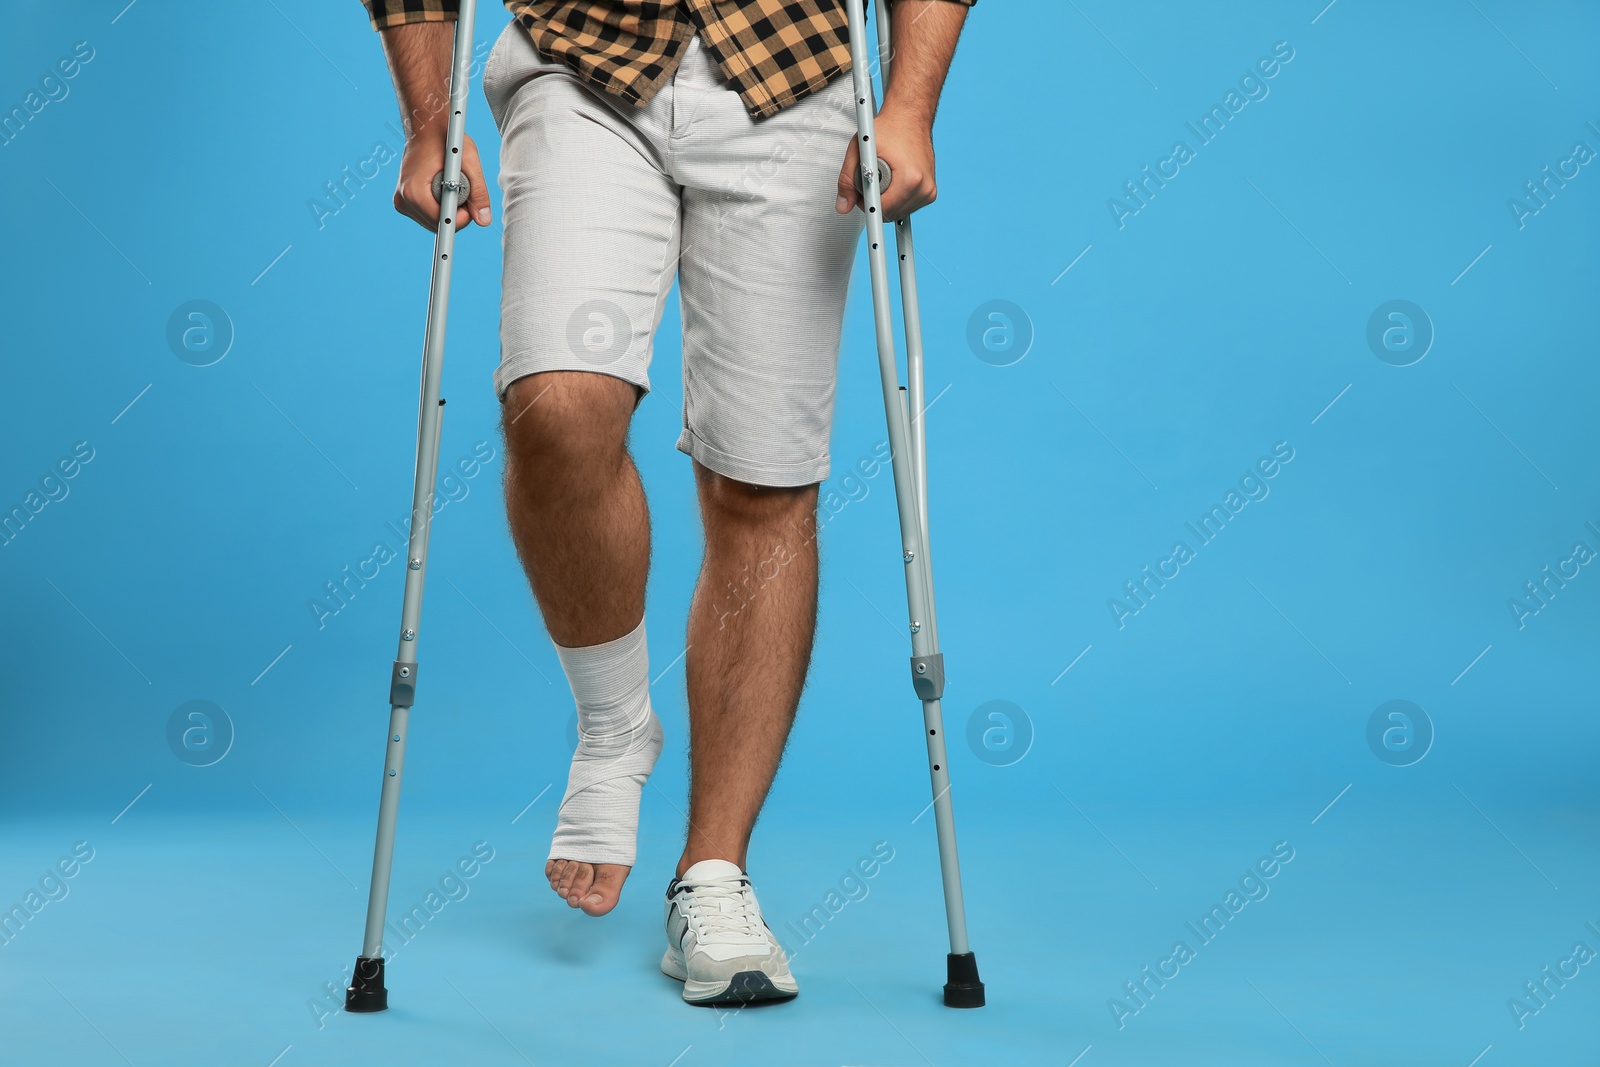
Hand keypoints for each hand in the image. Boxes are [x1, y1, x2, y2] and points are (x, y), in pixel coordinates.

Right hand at [394, 130, 491, 231]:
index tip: (470, 205)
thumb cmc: (446, 139)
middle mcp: (403, 200)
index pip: (443, 222)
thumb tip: (484, 220)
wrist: (425, 127)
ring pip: (433, 222)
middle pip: (438, 225)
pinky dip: (439, 207)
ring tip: (450, 186)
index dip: (461, 217)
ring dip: (447, 210)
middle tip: (462, 189)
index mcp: (414, 192)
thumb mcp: (469, 162)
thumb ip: (479, 193)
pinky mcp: (403, 201)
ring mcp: (401, 201)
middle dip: (456, 214)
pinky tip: (441, 189)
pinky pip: (427, 215)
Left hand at [835, 105, 936, 221]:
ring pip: (898, 213)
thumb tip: (843, 205)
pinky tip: (893, 181)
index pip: (882, 211)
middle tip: (870, 179)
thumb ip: (847, 180)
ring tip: (884, 177)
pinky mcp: (930, 192)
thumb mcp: (859, 150)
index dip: (866, 204)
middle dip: (875, 202)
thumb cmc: (889, 128)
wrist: (910, 116)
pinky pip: (907, 207)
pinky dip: (896, 198)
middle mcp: (924, 188)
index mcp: (910, 179)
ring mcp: (929, 191)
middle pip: (890, 214)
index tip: (861, 199)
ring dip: (886, 201)